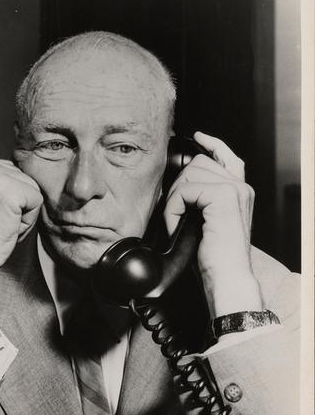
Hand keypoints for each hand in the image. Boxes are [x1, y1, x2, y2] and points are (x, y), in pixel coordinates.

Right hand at [0, 157, 42, 323]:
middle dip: (19, 203)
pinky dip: (29, 219)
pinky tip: (9, 226)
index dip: (10, 196)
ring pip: (33, 188)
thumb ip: (1, 179)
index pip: (13, 171)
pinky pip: (37, 200)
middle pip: (25, 177)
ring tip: (2, 223)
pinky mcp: (9, 190)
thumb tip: (28, 167)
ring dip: (24, 211)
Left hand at [164, 131, 262, 318]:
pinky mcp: (224, 196)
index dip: (211, 144)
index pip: (226, 157)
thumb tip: (179, 184)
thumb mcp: (206, 222)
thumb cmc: (213, 257)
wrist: (226, 278)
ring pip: (189, 175)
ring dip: (174, 199)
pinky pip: (186, 190)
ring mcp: (235, 189)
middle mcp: (241, 187)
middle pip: (199, 163)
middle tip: (174, 213)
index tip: (197, 136)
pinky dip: (173, 208)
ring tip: (176, 223)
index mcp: (239, 191)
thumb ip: (201, 200)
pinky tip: (176, 226)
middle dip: (178, 185)